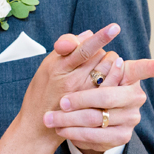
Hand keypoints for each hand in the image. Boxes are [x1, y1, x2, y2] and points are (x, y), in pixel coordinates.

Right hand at [17, 26, 120, 151]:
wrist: (39, 125)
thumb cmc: (43, 90)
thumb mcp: (48, 64)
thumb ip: (66, 47)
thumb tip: (88, 34)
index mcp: (59, 67)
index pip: (83, 49)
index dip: (100, 38)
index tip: (115, 28)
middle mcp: (72, 81)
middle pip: (100, 56)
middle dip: (102, 53)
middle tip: (94, 60)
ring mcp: (83, 95)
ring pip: (109, 70)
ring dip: (110, 65)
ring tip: (101, 69)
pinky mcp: (91, 106)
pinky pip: (110, 87)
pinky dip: (115, 78)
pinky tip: (113, 77)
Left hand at [47, 37, 153, 153]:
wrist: (82, 119)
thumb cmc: (80, 84)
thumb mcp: (74, 63)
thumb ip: (70, 48)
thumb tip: (63, 44)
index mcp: (127, 75)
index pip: (141, 69)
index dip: (153, 67)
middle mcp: (135, 96)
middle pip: (107, 97)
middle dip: (81, 100)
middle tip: (61, 102)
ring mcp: (131, 118)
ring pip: (97, 118)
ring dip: (71, 120)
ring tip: (51, 119)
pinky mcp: (122, 137)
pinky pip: (96, 137)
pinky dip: (75, 133)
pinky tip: (62, 130)